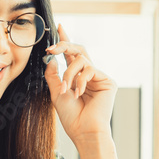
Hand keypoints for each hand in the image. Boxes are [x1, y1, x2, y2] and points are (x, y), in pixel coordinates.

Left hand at [44, 24, 117, 145]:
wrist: (84, 131)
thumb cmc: (71, 116)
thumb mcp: (56, 93)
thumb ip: (53, 75)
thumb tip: (51, 59)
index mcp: (77, 77)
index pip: (71, 55)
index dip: (65, 41)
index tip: (59, 27)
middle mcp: (89, 75)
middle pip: (79, 50)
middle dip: (65, 45)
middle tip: (51, 48)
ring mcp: (99, 77)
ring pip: (81, 60)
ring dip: (69, 74)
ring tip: (67, 89)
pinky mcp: (108, 81)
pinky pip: (90, 69)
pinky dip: (80, 81)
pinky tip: (78, 93)